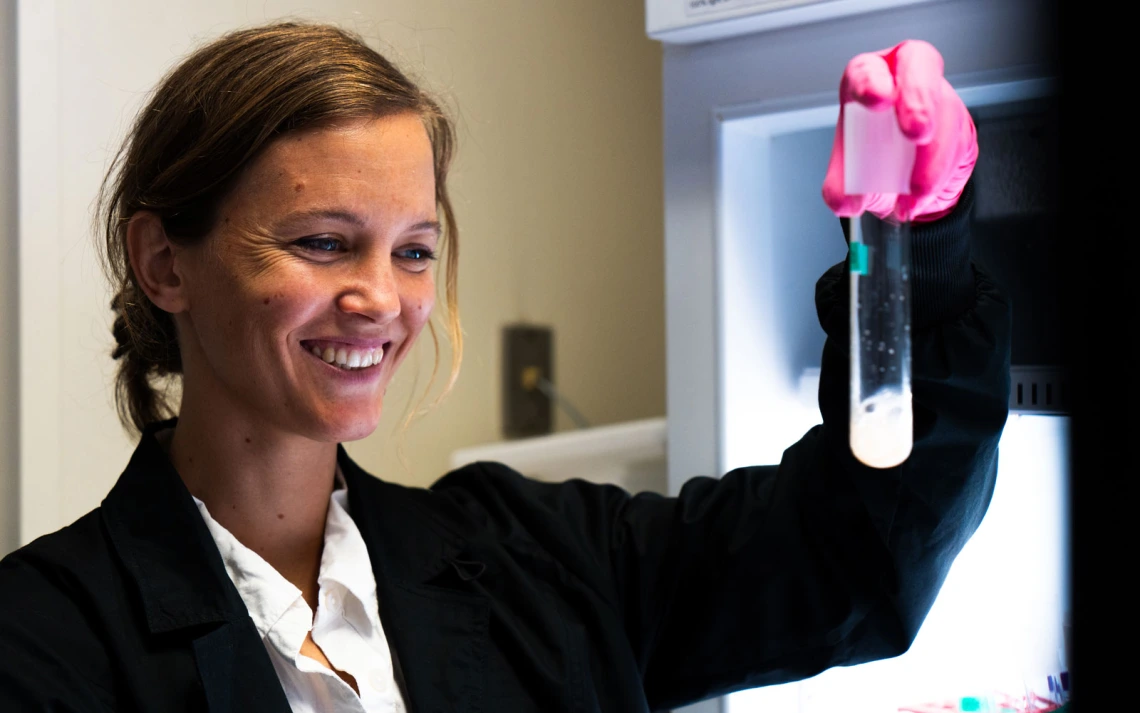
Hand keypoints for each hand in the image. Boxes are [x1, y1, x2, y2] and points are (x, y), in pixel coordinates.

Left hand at [821, 40, 976, 222]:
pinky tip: (927, 192)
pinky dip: (944, 171)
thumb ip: (842, 190)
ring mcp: (937, 96)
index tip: (875, 99)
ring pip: (946, 111)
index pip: (867, 68)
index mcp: (867, 83)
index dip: (871, 80)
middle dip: (919, 99)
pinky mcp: (961, 122)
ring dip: (933, 156)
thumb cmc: (873, 162)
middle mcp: (903, 80)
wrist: (906, 187)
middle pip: (919, 65)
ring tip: (915, 192)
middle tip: (916, 133)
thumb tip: (847, 201)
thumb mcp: (851, 178)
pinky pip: (961, 140)